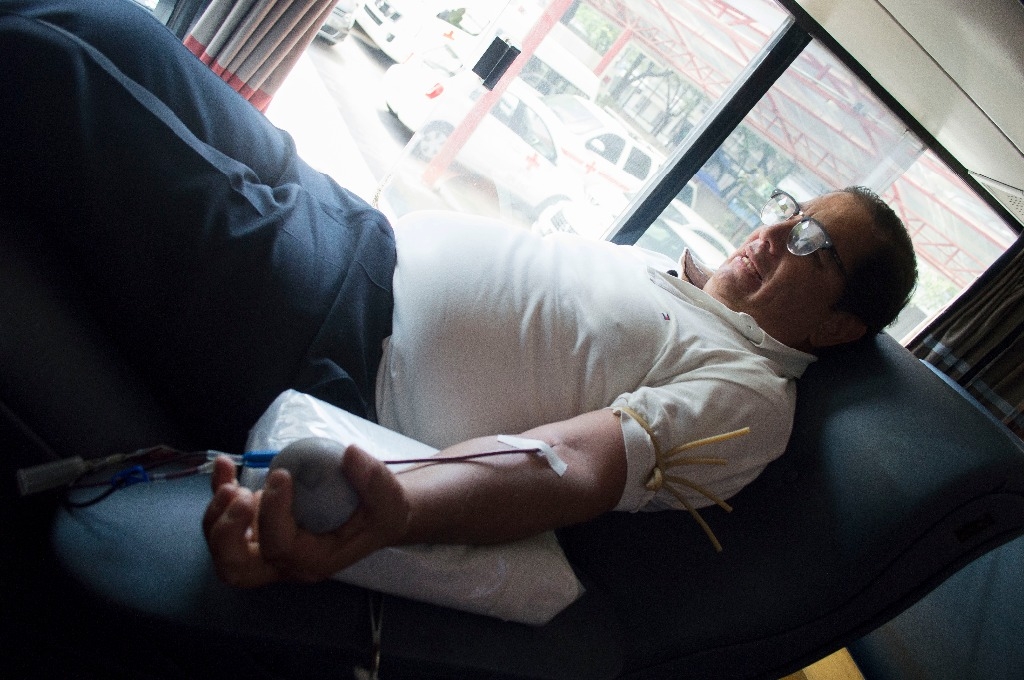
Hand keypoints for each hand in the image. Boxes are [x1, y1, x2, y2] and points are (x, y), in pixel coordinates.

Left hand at [202, 445, 410, 587]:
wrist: (375, 515)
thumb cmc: (380, 512)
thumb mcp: (388, 499)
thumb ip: (374, 480)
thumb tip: (349, 455)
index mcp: (314, 560)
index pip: (281, 547)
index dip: (274, 513)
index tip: (282, 475)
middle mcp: (285, 562)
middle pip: (236, 569)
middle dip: (227, 534)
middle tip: (240, 497)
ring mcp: (267, 548)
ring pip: (223, 551)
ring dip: (217, 516)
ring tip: (230, 482)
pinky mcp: (258, 530)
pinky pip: (225, 520)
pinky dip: (217, 494)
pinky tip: (224, 465)